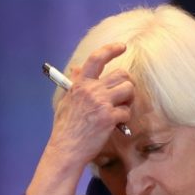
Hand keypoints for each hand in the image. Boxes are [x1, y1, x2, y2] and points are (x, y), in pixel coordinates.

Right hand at [46, 43, 133, 167]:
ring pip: (128, 89)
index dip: (111, 49)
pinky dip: (124, 119)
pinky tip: (116, 124)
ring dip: (128, 100)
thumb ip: (75, 83)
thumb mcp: (66, 101)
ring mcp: (101, 103)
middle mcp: (91, 90)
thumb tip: (77, 68)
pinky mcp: (109, 117)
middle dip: (126, 84)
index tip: (121, 46)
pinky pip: (127, 112)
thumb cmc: (66, 127)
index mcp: (80, 84)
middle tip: (123, 96)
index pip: (96, 58)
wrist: (67, 148)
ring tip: (119, 110)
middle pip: (122, 74)